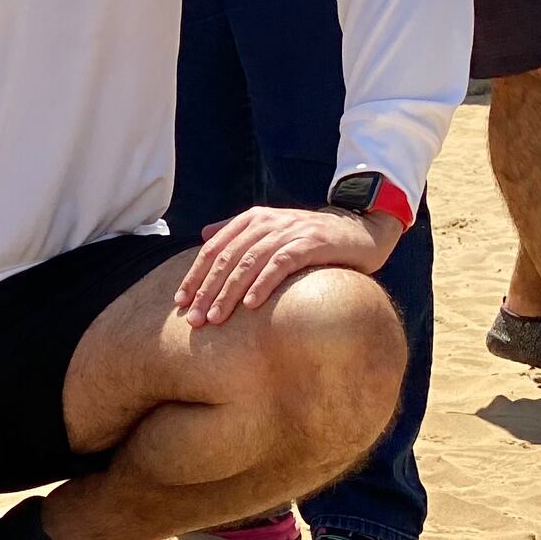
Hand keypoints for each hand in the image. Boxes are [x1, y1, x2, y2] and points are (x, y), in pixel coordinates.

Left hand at [176, 204, 400, 327]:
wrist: (360, 230)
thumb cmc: (312, 238)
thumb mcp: (274, 231)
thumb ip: (240, 232)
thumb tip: (205, 236)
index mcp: (252, 219)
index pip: (213, 249)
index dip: (195, 275)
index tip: (180, 302)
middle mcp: (266, 222)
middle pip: (226, 257)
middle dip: (206, 290)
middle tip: (194, 319)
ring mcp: (289, 231)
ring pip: (248, 262)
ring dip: (228, 292)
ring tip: (216, 319)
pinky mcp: (311, 243)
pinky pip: (280, 264)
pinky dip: (263, 283)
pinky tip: (250, 304)